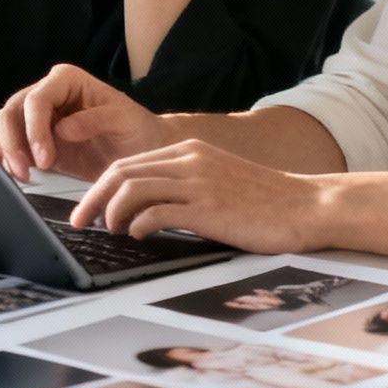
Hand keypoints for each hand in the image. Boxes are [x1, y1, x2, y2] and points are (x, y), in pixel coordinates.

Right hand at [0, 65, 171, 181]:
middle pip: (12, 111)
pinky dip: (5, 158)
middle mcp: (48, 95)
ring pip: (5, 128)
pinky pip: (9, 145)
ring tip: (20, 175)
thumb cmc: (137, 130)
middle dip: (12, 142)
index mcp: (67, 81)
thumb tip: (62, 129)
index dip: (34, 129)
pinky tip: (12, 172)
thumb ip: (96, 120)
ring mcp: (39, 118)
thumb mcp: (125, 121)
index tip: (45, 159)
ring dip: (5, 151)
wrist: (141, 151)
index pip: (37, 100)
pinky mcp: (35, 141)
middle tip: (24, 171)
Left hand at [70, 139, 329, 253]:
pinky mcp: (208, 207)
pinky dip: (139, 225)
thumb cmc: (265, 201)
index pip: (129, 163)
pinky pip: (157, 212)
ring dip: (112, 213)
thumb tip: (146, 210)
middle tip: (81, 222)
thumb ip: (185, 187)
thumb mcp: (218, 180)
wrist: (307, 206)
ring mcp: (198, 182)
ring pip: (133, 188)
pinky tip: (138, 236)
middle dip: (94, 198)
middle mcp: (189, 160)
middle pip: (122, 172)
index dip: (100, 186)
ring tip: (110, 232)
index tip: (88, 209)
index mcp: (189, 151)